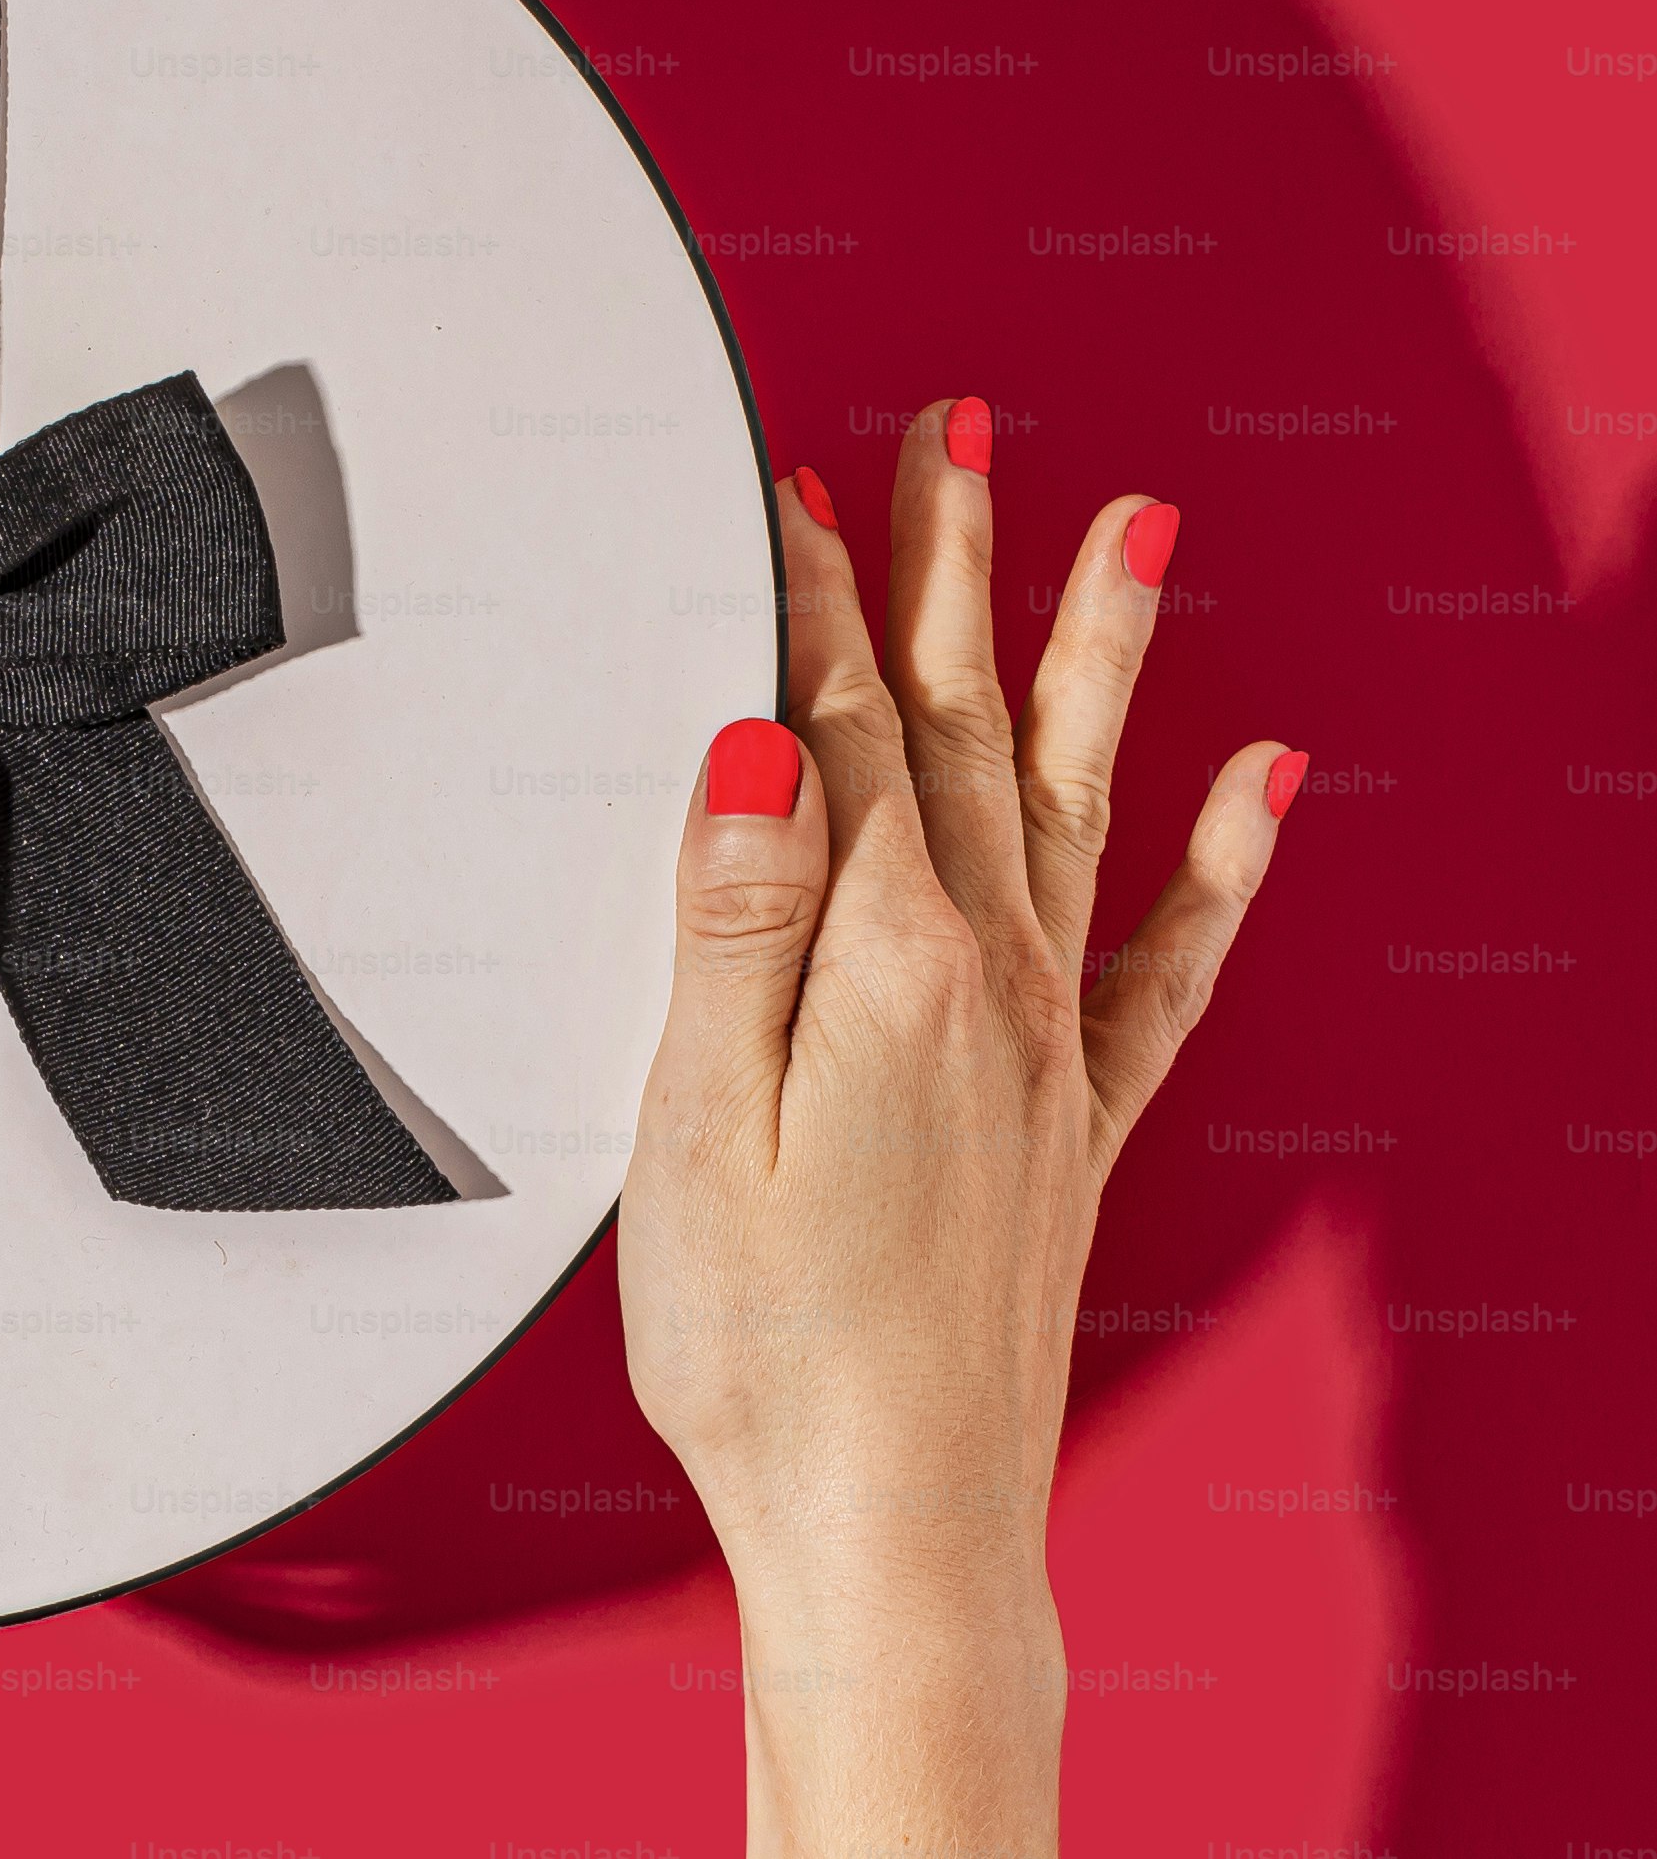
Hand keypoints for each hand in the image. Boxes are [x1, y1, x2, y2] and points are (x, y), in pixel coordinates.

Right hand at [618, 400, 1297, 1856]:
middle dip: (956, 567)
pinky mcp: (1071, 1120)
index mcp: (879, 968)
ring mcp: (1044, 1048)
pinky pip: (1167, 957)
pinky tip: (1259, 783)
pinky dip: (1220, 861)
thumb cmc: (768, 1349)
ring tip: (1133, 531)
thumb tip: (756, 746)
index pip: (836, 730)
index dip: (808, 598)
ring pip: (1073, 799)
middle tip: (961, 430)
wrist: (894, 1524)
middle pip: (960, 728)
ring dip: (1093, 657)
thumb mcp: (694, 1122)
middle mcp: (988, 983)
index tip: (793, 488)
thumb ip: (733, 920)